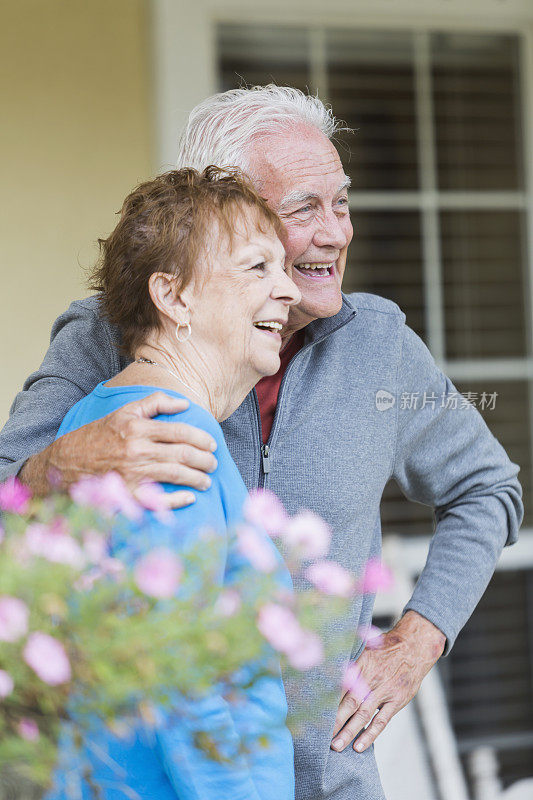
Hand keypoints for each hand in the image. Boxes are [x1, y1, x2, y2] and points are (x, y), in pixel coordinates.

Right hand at [20, 392, 217, 507]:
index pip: (180, 432)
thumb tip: (185, 403)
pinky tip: (190, 498)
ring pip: (175, 475)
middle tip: (213, 463)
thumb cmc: (98, 435)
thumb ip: (155, 402)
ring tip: (207, 480)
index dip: (201, 438)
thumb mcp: (123, 412)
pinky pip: (159, 500)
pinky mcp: (127, 495)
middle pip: (182, 455)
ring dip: (197, 479)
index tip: (212, 444)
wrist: (65, 463)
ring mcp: (132, 474)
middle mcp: (136, 450)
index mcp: (137, 428)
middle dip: (204, 460)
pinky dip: (177, 500)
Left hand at [330, 611, 445, 752]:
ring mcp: (385, 690)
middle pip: (349, 702)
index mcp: (360, 663)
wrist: (414, 647)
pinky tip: (359, 746)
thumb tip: (327, 671)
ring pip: (363, 714)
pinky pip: (381, 720)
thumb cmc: (385, 648)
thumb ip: (349, 661)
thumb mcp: (365, 647)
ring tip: (336, 746)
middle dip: (334, 720)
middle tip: (321, 736)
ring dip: (348, 731)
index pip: (340, 684)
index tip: (313, 713)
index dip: (326, 700)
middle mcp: (371, 677)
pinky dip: (370, 734)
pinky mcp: (396, 700)